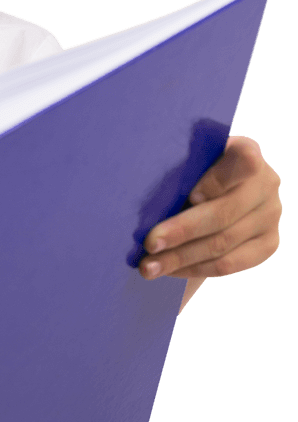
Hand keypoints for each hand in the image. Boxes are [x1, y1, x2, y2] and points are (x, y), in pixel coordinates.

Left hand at [139, 136, 281, 289]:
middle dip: (181, 231)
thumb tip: (149, 197)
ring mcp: (271, 214)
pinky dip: (194, 269)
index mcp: (246, 151)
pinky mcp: (268, 244)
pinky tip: (170, 270)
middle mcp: (266, 182)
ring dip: (180, 258)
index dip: (217, 181)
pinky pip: (229, 264)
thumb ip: (180, 172)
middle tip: (149, 244)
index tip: (189, 197)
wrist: (212, 196)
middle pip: (223, 213)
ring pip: (222, 243)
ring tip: (149, 266)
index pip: (243, 161)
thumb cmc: (187, 175)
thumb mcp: (186, 164)